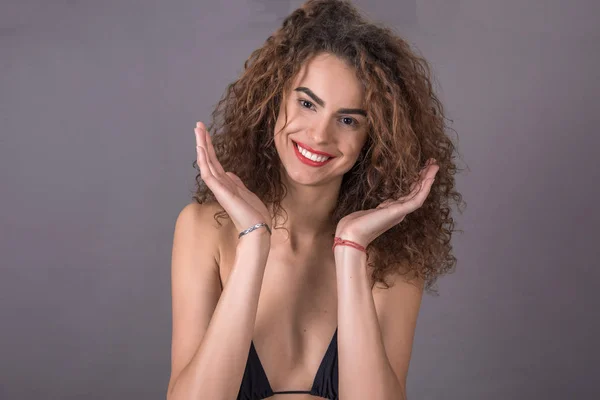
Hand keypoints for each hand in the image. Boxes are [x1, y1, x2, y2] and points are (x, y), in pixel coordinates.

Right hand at [194, 121, 271, 236]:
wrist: (258, 228)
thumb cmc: (254, 214)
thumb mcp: (246, 193)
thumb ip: (236, 183)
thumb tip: (230, 173)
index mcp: (227, 184)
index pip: (215, 162)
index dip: (210, 148)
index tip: (206, 133)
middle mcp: (221, 184)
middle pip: (209, 159)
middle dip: (204, 141)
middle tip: (198, 125)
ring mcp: (219, 188)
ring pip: (206, 163)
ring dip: (202, 146)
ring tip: (197, 130)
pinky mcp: (221, 192)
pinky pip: (208, 174)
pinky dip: (204, 160)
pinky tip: (201, 148)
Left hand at [334, 158, 439, 247]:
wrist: (351, 234)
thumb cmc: (355, 224)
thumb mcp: (368, 211)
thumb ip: (377, 207)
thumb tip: (379, 204)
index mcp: (392, 210)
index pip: (409, 193)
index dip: (416, 181)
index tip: (422, 168)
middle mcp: (399, 211)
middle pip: (416, 192)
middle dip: (424, 177)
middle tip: (433, 162)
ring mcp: (400, 212)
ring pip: (419, 194)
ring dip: (428, 180)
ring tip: (434, 166)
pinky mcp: (399, 212)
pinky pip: (416, 200)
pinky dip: (424, 189)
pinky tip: (430, 179)